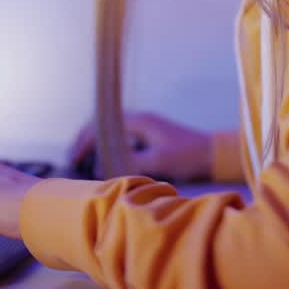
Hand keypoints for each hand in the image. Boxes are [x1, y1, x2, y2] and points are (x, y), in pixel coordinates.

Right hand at [69, 112, 211, 181]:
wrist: (216, 155)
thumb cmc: (189, 156)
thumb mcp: (159, 161)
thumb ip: (129, 162)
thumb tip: (99, 167)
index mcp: (139, 121)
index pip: (101, 124)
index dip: (84, 140)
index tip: (73, 157)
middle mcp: (140, 121)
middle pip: (103, 126)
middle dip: (86, 141)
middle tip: (73, 160)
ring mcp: (145, 129)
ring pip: (112, 134)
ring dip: (97, 146)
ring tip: (84, 163)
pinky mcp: (151, 140)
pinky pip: (122, 142)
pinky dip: (109, 151)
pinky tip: (106, 165)